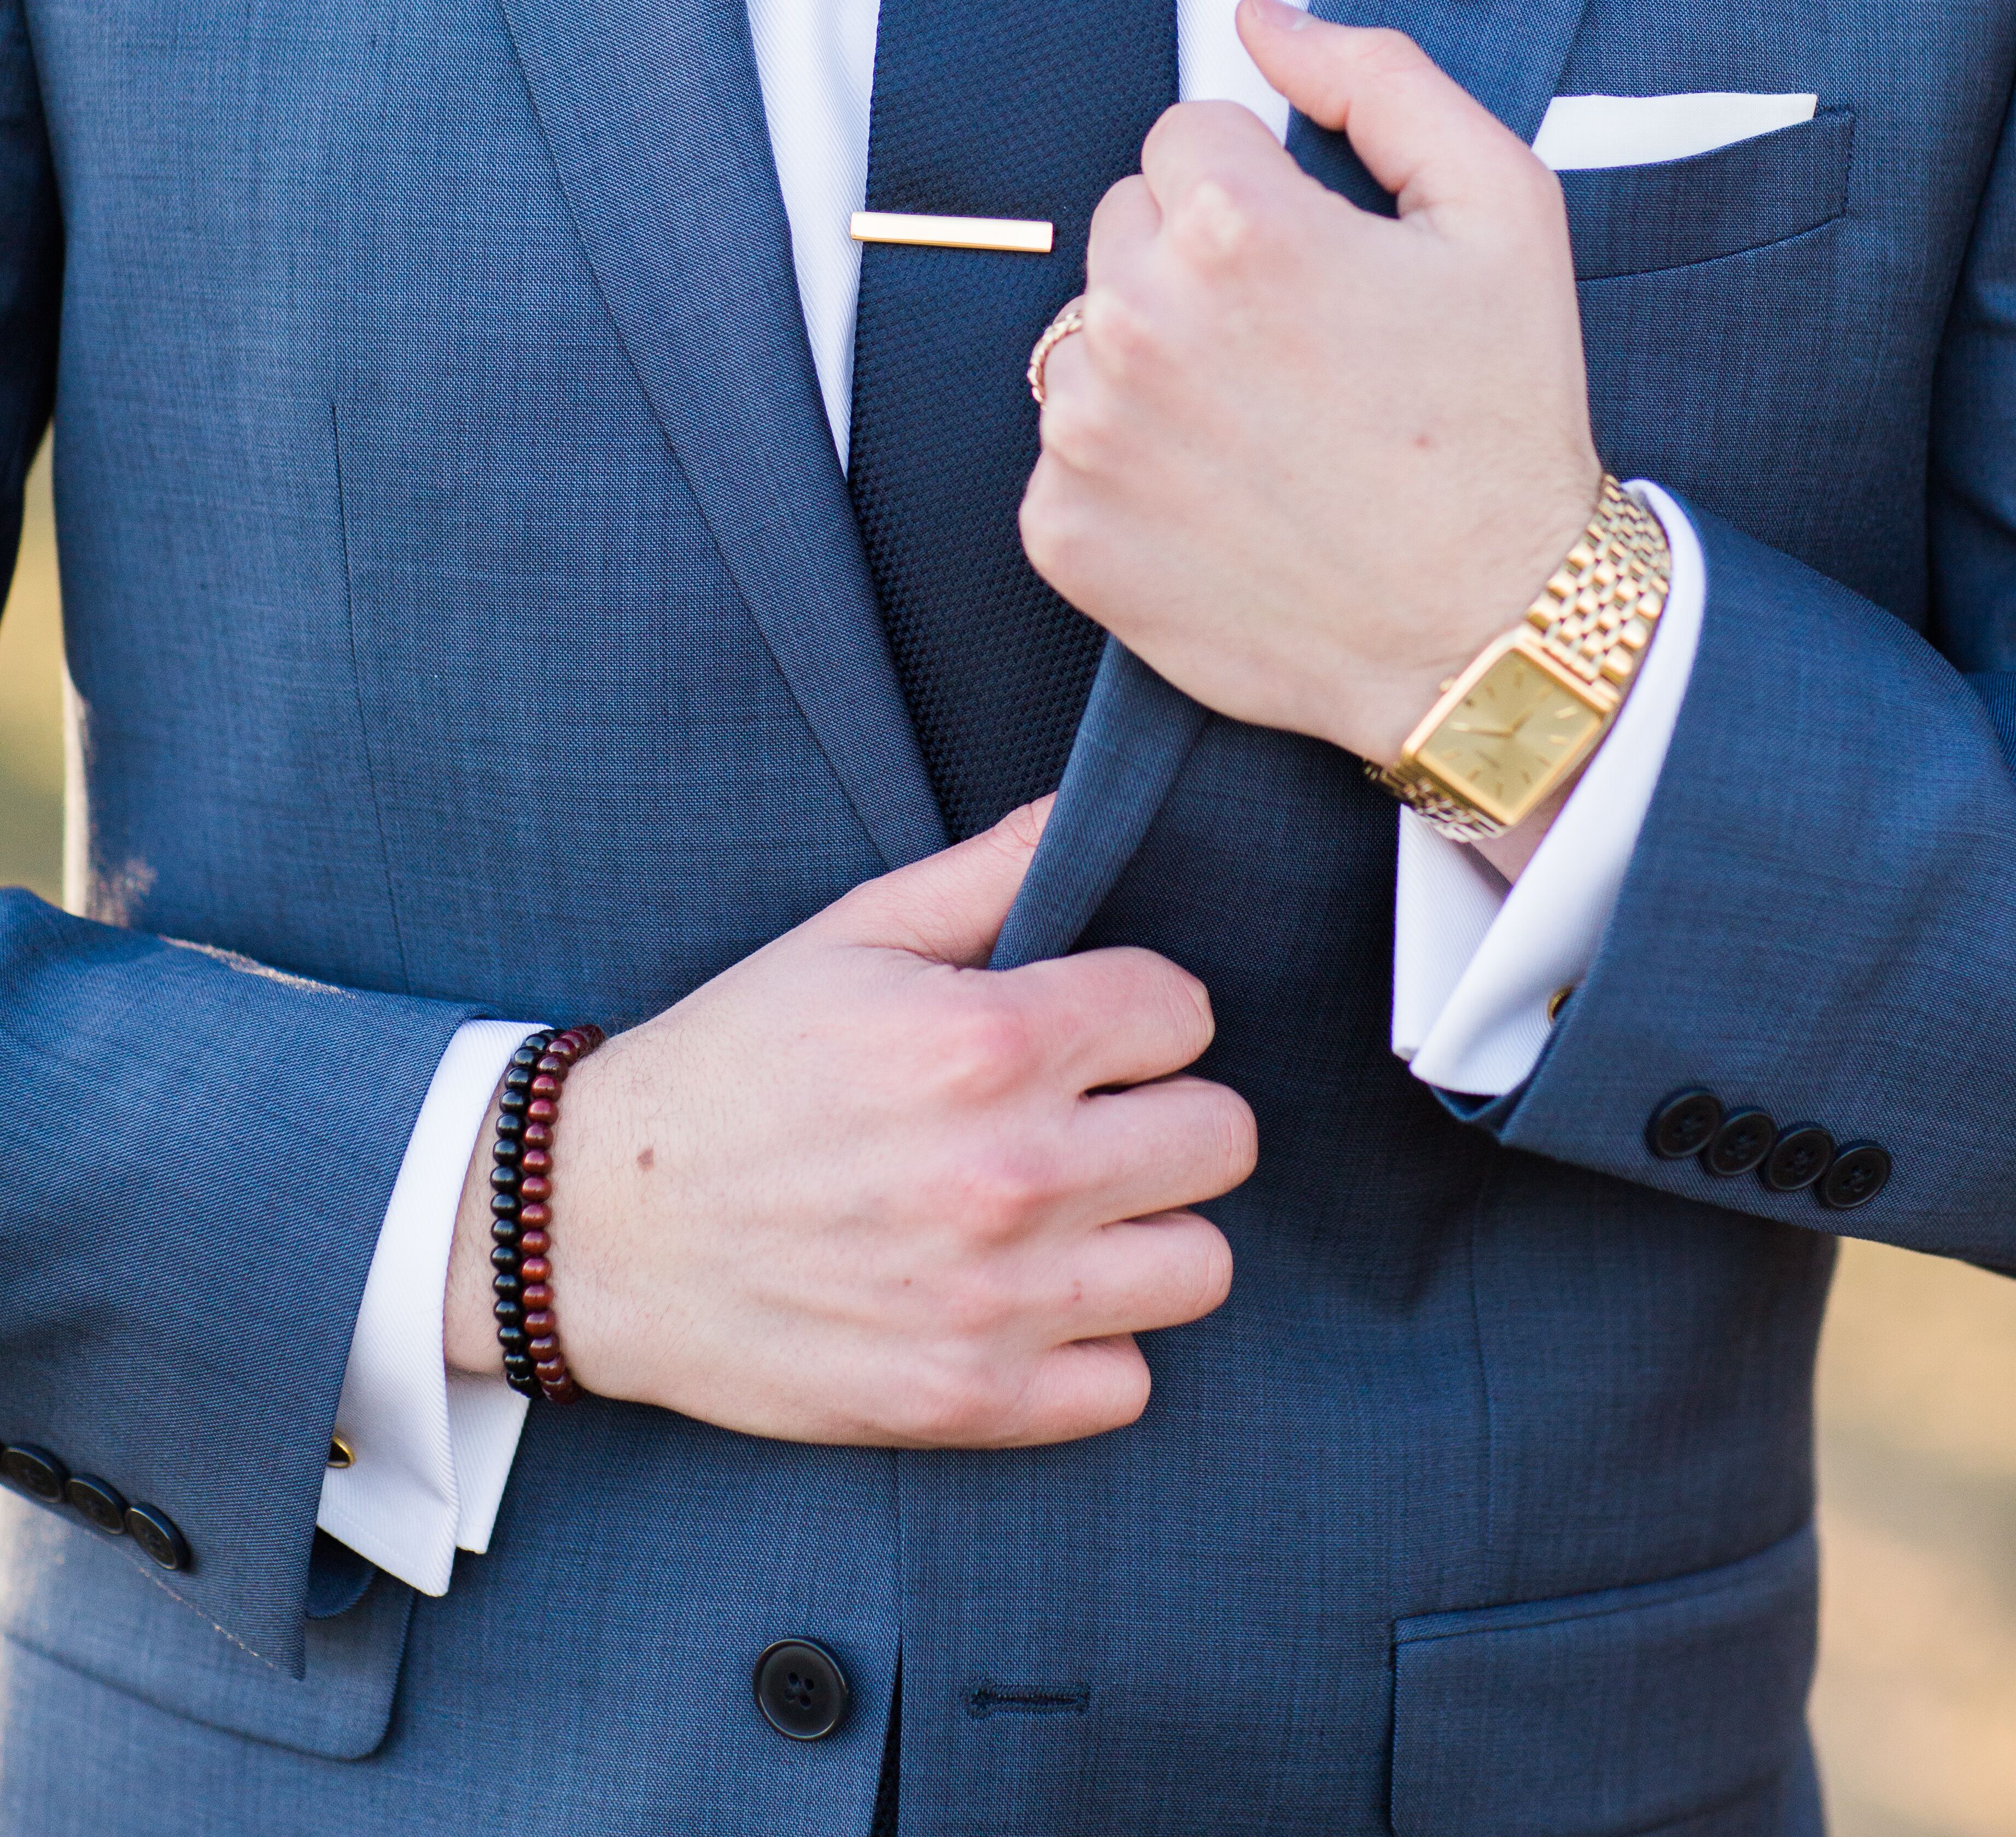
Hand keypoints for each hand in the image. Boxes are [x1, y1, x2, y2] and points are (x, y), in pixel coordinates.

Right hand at [443, 801, 1255, 1444]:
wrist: (601, 1226)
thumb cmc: (734, 1063)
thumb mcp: (850, 934)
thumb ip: (989, 870)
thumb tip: (1088, 805)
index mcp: (987, 1042)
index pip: (1185, 1010)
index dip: (1143, 1007)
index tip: (1091, 1022)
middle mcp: (1011, 1173)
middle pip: (1222, 1138)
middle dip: (1165, 1110)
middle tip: (1093, 1113)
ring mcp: (996, 1301)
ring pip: (1199, 1265)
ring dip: (1147, 1231)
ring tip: (1076, 1208)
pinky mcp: (969, 1402)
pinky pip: (1127, 1382)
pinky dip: (1091, 1345)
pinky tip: (1030, 1298)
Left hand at [1019, 0, 1600, 771]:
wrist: (1490, 628)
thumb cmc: (1501, 419)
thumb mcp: (1501, 207)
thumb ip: (1376, 78)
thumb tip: (1260, 18)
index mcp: (1232, 229)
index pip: (1186, 133)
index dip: (1263, 186)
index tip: (1320, 257)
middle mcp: (1138, 324)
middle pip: (1125, 224)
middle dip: (1199, 262)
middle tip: (1300, 344)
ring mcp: (1087, 434)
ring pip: (1088, 331)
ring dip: (1156, 358)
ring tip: (1263, 423)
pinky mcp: (1063, 529)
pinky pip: (1067, 445)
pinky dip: (1130, 463)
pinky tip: (1222, 493)